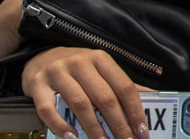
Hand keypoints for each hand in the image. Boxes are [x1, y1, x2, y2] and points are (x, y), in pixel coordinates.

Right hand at [23, 47, 149, 138]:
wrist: (40, 58)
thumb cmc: (76, 68)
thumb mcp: (100, 69)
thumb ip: (121, 84)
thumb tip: (152, 97)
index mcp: (101, 59)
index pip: (124, 86)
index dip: (135, 111)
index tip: (142, 131)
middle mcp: (80, 63)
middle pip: (104, 97)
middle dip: (118, 124)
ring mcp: (58, 73)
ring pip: (80, 103)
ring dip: (93, 128)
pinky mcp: (38, 85)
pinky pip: (49, 109)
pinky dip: (60, 125)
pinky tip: (72, 137)